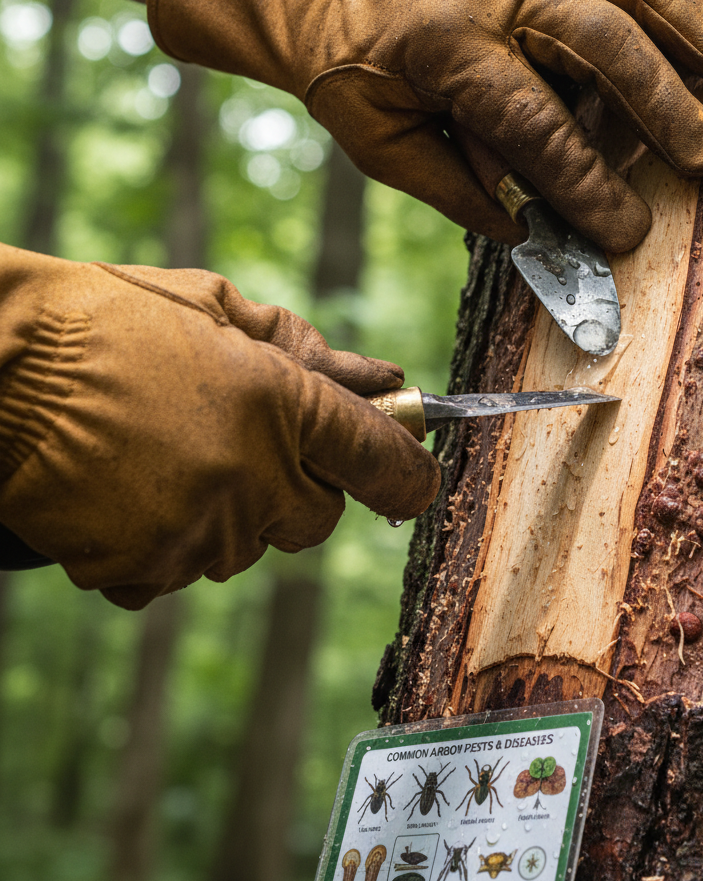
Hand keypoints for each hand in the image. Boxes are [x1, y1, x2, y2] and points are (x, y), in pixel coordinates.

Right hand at [0, 245, 439, 608]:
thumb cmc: (111, 321)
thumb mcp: (221, 310)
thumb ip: (314, 353)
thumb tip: (385, 379)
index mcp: (283, 405)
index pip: (385, 463)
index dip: (410, 471)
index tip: (414, 473)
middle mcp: (252, 479)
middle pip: (320, 519)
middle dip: (300, 486)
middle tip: (250, 442)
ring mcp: (197, 532)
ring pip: (249, 546)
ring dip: (230, 511)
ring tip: (170, 453)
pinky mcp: (142, 569)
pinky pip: (183, 570)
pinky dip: (170, 539)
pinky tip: (135, 488)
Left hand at [149, 0, 702, 251]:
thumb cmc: (355, 74)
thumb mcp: (381, 146)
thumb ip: (455, 190)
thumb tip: (528, 232)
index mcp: (446, 46)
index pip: (534, 125)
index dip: (585, 184)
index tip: (628, 232)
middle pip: (597, 40)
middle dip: (659, 103)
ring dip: (690, 19)